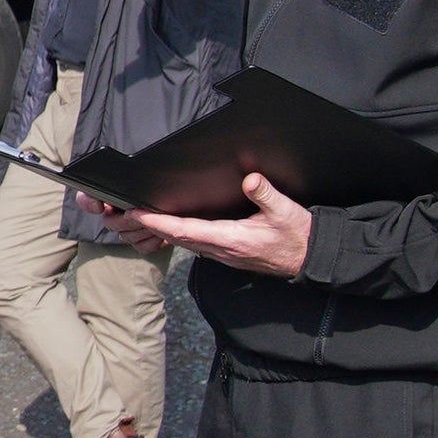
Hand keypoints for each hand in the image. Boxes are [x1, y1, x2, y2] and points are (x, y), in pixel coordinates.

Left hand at [80, 172, 313, 276]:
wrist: (311, 258)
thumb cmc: (299, 236)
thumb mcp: (286, 211)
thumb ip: (266, 194)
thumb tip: (250, 179)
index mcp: (232, 239)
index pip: (187, 230)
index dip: (160, 223)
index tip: (138, 214)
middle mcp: (222, 250)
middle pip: (177, 237)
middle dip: (151, 226)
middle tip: (126, 213)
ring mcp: (223, 254)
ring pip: (184, 242)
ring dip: (162, 231)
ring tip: (140, 217)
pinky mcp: (227, 254)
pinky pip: (195, 244)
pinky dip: (178, 235)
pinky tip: (170, 226)